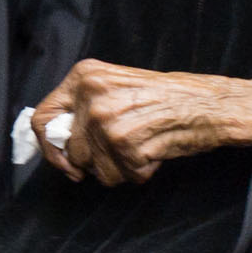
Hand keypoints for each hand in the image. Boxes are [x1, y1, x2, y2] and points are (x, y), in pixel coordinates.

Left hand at [30, 62, 251, 185]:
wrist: (209, 103)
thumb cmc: (166, 97)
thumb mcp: (115, 87)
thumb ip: (82, 107)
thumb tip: (54, 141)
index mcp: (84, 76)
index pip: (42, 118)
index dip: (49, 148)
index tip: (64, 163)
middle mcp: (91, 95)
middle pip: (70, 153)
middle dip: (94, 163)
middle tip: (122, 152)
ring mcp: (107, 120)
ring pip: (96, 170)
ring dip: (120, 169)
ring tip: (143, 146)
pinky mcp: (126, 144)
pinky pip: (122, 176)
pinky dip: (140, 173)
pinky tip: (155, 152)